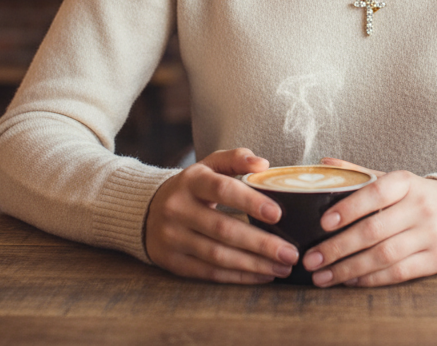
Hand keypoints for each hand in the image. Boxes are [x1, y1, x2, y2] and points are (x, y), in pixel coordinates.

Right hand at [144, 147, 299, 282]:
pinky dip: (238, 277)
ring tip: (282, 267)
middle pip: (223, 229)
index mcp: (192, 181)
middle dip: (260, 243)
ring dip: (253, 264)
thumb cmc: (192, 186)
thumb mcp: (209, 165)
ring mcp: (174, 238)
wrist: (146, 210)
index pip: (222, 189)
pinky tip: (261, 276)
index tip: (278, 214)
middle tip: (290, 252)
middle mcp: (179, 209)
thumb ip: (236, 159)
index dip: (250, 202)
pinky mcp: (173, 262)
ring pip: (218, 256)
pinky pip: (210, 273)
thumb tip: (263, 164)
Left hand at [302, 158, 436, 286]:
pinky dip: (371, 279)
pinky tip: (350, 281)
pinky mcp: (436, 259)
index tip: (324, 222)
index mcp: (406, 182)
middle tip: (311, 259)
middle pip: (374, 230)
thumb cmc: (417, 197)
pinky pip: (399, 273)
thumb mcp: (394, 180)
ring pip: (383, 256)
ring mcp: (429, 234)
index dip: (349, 208)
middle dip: (338, 247)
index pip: (375, 192)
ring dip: (349, 269)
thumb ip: (359, 175)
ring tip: (322, 276)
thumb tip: (324, 165)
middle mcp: (419, 207)